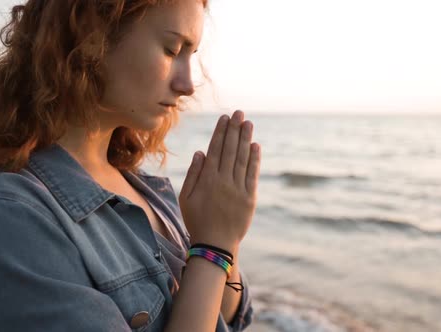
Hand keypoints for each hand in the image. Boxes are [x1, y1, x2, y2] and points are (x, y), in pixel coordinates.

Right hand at [178, 110, 260, 252]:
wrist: (215, 245)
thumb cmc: (197, 221)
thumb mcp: (186, 198)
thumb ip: (193, 174)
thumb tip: (201, 152)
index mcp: (207, 180)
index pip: (215, 149)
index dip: (221, 132)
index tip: (225, 118)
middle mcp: (223, 181)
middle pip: (230, 150)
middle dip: (235, 129)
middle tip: (239, 113)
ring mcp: (238, 189)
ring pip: (242, 159)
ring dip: (245, 139)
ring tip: (248, 123)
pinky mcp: (250, 198)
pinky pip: (252, 174)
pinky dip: (254, 159)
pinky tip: (255, 146)